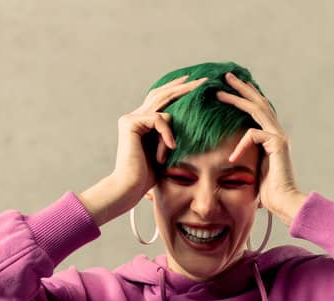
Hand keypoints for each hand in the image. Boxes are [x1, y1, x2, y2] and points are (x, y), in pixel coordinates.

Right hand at [109, 74, 207, 208]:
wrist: (130, 187)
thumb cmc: (148, 176)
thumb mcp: (165, 152)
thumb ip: (172, 136)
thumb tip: (190, 122)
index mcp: (141, 123)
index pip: (159, 99)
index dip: (175, 89)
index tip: (193, 83)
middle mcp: (134, 117)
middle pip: (161, 94)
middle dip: (183, 86)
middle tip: (203, 80)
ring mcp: (131, 118)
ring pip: (162, 101)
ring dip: (183, 94)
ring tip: (201, 89)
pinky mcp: (130, 123)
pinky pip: (158, 119)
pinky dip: (167, 132)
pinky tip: (171, 147)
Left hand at [215, 72, 302, 220]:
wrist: (283, 203)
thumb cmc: (267, 193)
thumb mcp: (251, 171)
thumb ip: (245, 159)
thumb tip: (229, 159)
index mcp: (271, 138)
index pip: (257, 111)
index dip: (245, 97)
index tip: (229, 88)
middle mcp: (277, 133)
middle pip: (258, 102)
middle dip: (242, 88)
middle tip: (226, 76)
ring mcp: (278, 137)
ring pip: (257, 109)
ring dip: (237, 98)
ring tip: (220, 91)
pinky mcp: (277, 144)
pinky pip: (253, 134)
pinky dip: (241, 144)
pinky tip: (232, 159)